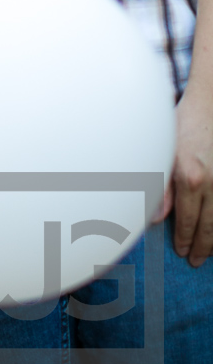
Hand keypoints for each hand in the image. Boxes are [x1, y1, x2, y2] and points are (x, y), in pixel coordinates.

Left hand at [158, 82, 212, 265]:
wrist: (210, 102)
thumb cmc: (182, 122)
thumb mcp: (163, 151)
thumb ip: (160, 186)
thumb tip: (155, 217)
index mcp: (189, 176)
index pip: (186, 219)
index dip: (184, 238)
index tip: (182, 251)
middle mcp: (212, 182)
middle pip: (208, 225)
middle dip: (202, 246)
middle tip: (196, 260)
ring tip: (209, 252)